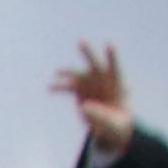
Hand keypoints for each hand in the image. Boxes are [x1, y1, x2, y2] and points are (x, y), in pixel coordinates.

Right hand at [51, 43, 132, 157]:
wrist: (108, 126)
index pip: (115, 68)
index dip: (112, 57)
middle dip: (88, 54)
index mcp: (117, 85)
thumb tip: (84, 106)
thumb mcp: (110, 122)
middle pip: (96, 64)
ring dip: (68, 71)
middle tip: (80, 42)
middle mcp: (103, 80)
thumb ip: (99, 114)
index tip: (109, 45)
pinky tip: (50, 88)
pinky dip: (59, 86)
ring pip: (78, 74)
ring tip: (58, 71)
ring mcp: (90, 83)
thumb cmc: (115, 123)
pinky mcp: (79, 90)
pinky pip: (67, 86)